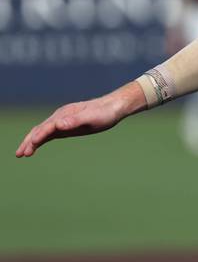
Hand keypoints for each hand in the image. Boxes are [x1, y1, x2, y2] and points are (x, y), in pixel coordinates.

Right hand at [15, 82, 145, 157]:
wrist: (114, 107)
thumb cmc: (105, 112)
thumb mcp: (92, 118)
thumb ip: (75, 121)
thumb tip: (58, 125)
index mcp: (65, 114)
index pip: (47, 126)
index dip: (38, 137)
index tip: (31, 147)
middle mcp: (61, 116)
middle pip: (40, 129)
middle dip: (29, 141)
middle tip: (20, 154)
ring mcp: (63, 120)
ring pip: (42, 131)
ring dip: (31, 142)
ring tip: (23, 154)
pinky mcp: (67, 125)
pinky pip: (50, 133)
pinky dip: (41, 140)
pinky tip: (36, 147)